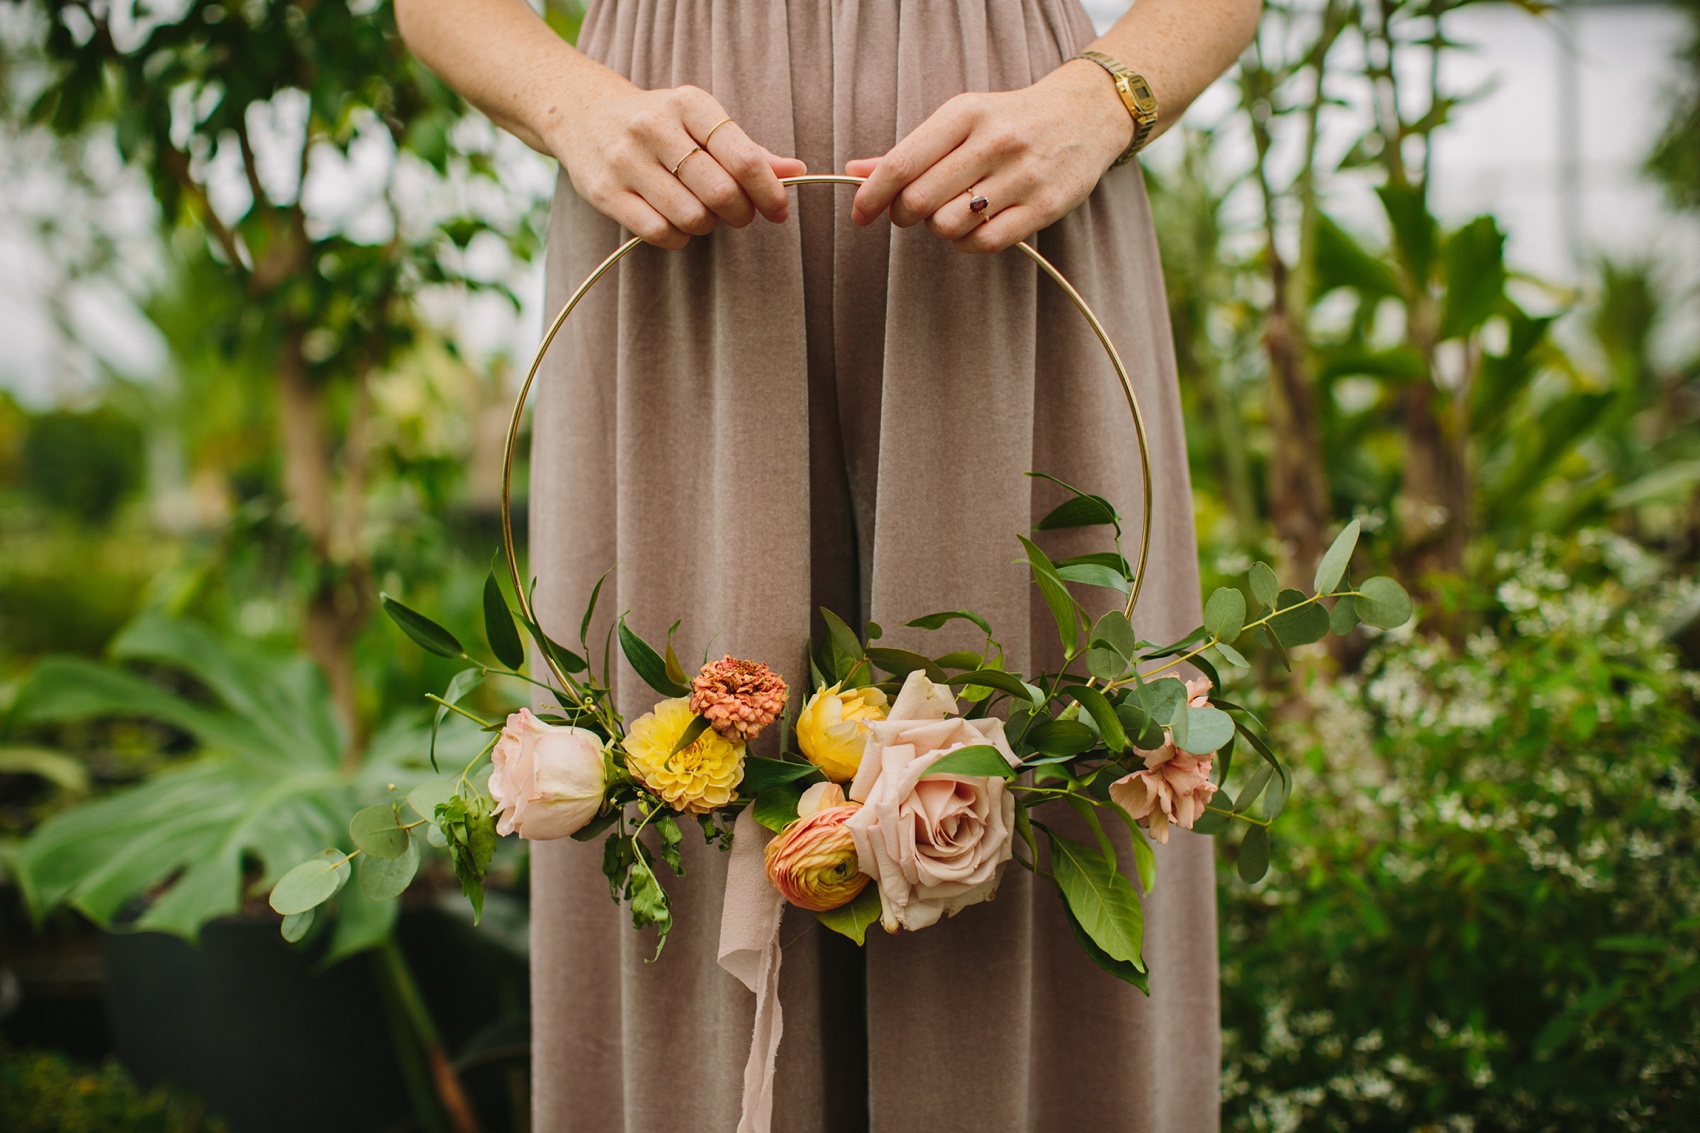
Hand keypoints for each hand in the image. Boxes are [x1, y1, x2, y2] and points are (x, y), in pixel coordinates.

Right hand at [549, 79, 806, 249]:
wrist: (581, 114)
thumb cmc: (658, 124)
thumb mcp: (701, 122)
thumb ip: (748, 149)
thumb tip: (796, 171)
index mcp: (688, 104)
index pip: (742, 157)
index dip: (769, 191)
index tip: (778, 209)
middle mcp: (655, 127)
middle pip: (720, 192)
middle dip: (740, 213)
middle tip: (738, 213)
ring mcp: (626, 160)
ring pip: (691, 217)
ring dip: (707, 225)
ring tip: (701, 212)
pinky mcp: (605, 192)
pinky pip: (659, 233)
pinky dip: (678, 238)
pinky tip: (676, 224)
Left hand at [845, 60, 1133, 253]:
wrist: (1085, 115)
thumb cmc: (1009, 121)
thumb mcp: (960, 121)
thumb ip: (908, 150)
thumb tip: (855, 173)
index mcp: (964, 114)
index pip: (901, 164)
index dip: (872, 196)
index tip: (860, 215)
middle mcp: (993, 141)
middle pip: (919, 201)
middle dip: (904, 215)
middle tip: (912, 212)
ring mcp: (1022, 175)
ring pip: (949, 225)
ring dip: (940, 229)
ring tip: (952, 214)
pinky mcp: (1044, 206)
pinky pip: (985, 243)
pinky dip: (968, 244)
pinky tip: (972, 229)